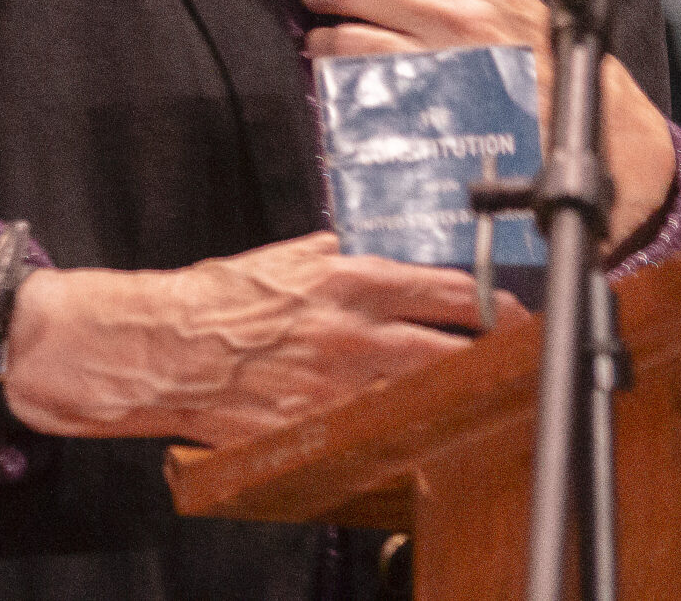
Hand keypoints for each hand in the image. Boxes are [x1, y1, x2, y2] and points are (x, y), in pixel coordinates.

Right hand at [0, 232, 520, 446]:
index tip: (513, 310)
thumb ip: (342, 255)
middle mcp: (351, 337)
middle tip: (516, 358)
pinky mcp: (315, 429)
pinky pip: (373, 431)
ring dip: (452, 395)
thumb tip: (380, 250)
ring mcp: (335, 389)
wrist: (165, 349)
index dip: (491, 304)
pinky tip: (417, 428)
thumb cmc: (220, 301)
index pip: (445, 291)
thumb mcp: (290, 258)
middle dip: (491, 356)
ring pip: (419, 396)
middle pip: (447, 351)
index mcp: (348, 283)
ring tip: (479, 394)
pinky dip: (399, 429)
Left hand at [273, 0, 677, 249]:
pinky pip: (352, 89)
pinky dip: (334, 81)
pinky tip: (343, 81)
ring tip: (326, 40)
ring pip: (341, 37)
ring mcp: (435, 66)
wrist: (594, 136)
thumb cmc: (548, 66)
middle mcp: (454, 13)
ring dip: (320, 37)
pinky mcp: (423, 113)